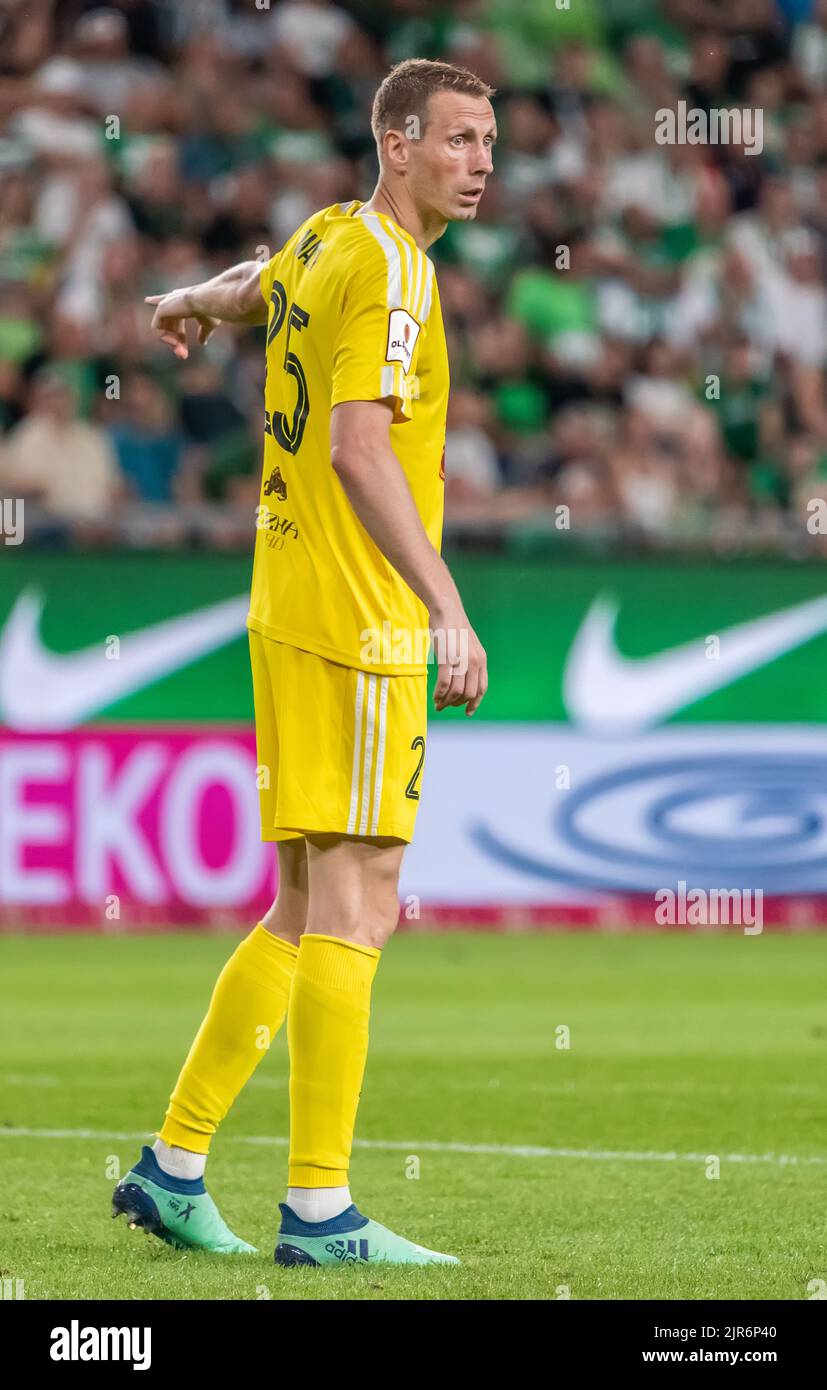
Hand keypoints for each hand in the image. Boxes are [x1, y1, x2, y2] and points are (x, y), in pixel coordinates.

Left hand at [145, 289, 218, 358]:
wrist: (208, 301)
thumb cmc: (212, 310)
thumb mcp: (209, 323)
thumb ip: (204, 332)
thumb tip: (202, 343)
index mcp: (183, 299)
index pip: (168, 300)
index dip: (157, 300)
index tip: (147, 300)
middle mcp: (173, 299)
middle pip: (170, 324)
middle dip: (176, 342)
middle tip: (183, 356)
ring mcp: (166, 304)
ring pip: (163, 329)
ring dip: (173, 344)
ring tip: (183, 354)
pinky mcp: (161, 309)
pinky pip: (157, 329)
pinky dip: (166, 339)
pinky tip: (176, 344)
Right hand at [430, 602, 487, 716]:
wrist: (447, 609)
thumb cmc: (454, 627)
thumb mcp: (468, 645)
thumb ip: (470, 661)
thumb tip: (464, 678)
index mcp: (481, 660)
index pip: (482, 689)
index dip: (475, 703)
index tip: (467, 712)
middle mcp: (474, 662)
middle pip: (469, 693)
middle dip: (457, 704)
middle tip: (445, 706)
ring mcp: (461, 660)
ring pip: (456, 692)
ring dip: (446, 701)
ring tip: (438, 704)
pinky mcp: (446, 658)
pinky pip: (444, 684)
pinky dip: (439, 694)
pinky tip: (435, 697)